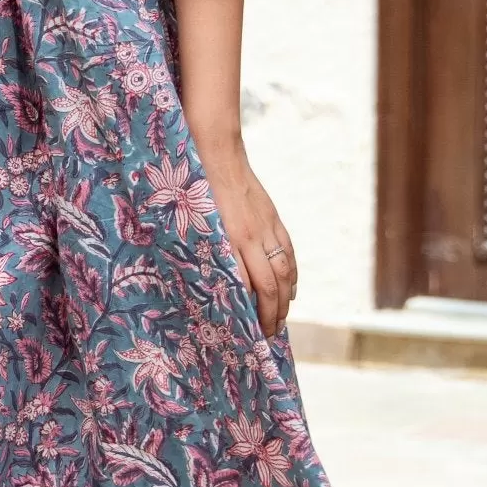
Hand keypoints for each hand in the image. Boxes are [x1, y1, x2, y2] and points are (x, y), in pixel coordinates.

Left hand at [202, 150, 296, 338]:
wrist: (216, 151)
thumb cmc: (194, 188)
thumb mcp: (193, 225)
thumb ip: (208, 253)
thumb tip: (217, 284)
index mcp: (232, 240)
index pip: (251, 288)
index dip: (253, 314)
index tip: (250, 334)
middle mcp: (254, 237)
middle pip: (272, 286)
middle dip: (273, 314)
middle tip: (269, 335)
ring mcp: (267, 227)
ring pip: (284, 271)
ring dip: (286, 300)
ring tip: (282, 319)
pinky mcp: (273, 218)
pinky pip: (287, 252)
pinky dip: (292, 275)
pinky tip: (291, 290)